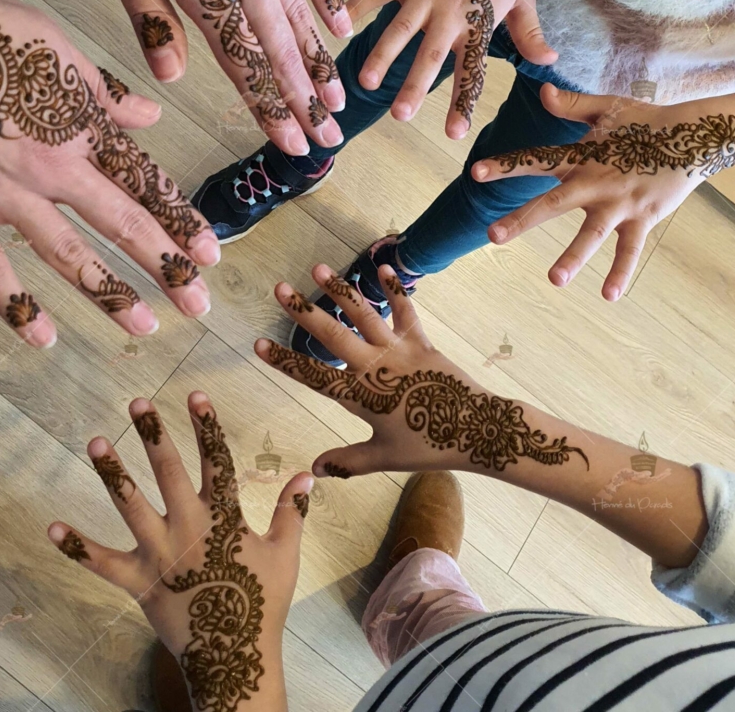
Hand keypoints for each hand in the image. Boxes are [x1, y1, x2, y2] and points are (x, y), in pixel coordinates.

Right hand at [0, 0, 220, 344]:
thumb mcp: (52, 41)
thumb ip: (102, 89)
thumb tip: (150, 115)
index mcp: (80, 122)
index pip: (144, 181)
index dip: (181, 219)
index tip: (211, 253)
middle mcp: (53, 164)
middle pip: (121, 223)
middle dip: (166, 267)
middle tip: (198, 305)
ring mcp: (4, 192)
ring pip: (68, 253)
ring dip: (110, 292)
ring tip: (144, 326)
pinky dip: (16, 306)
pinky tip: (43, 339)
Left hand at [48, 393, 309, 709]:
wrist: (233, 656)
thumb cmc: (261, 602)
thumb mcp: (284, 553)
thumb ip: (292, 511)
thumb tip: (308, 475)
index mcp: (223, 517)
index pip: (217, 460)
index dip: (207, 426)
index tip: (194, 394)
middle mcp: (188, 528)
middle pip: (168, 472)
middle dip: (153, 434)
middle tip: (137, 403)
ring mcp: (159, 554)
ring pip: (130, 506)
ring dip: (113, 473)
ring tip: (96, 441)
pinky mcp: (137, 582)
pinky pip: (101, 563)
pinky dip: (76, 547)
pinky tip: (51, 527)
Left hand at [77, 0, 348, 156]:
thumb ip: (149, 16)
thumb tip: (172, 77)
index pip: (244, 66)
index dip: (269, 109)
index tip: (292, 144)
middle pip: (281, 53)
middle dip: (304, 102)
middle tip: (328, 141)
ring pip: (302, 19)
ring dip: (320, 64)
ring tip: (341, 100)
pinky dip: (327, 0)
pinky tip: (342, 29)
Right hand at [255, 265, 588, 476]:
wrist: (476, 430)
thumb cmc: (428, 446)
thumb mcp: (383, 457)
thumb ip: (347, 461)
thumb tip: (314, 469)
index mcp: (361, 397)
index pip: (313, 377)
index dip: (284, 361)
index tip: (258, 344)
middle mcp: (374, 367)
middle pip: (333, 335)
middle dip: (303, 312)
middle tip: (279, 289)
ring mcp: (398, 350)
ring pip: (364, 314)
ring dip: (340, 290)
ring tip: (318, 268)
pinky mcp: (420, 341)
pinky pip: (405, 310)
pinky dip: (395, 289)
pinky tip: (383, 267)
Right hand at [346, 0, 555, 138]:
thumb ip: (530, 33)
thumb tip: (550, 62)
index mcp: (480, 22)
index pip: (471, 70)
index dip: (462, 103)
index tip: (453, 133)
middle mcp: (451, 10)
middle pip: (431, 56)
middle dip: (414, 86)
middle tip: (401, 116)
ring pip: (399, 29)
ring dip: (381, 56)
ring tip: (365, 82)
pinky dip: (357, 6)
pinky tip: (339, 28)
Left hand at [471, 85, 734, 299]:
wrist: (696, 136)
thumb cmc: (646, 121)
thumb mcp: (608, 109)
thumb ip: (573, 105)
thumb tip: (543, 91)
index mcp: (582, 157)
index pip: (537, 160)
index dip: (506, 166)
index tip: (475, 173)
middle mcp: (596, 183)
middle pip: (553, 204)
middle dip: (522, 219)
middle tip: (493, 235)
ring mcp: (619, 204)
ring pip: (591, 234)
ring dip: (573, 257)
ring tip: (554, 280)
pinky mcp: (642, 218)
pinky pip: (629, 249)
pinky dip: (621, 272)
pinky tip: (609, 296)